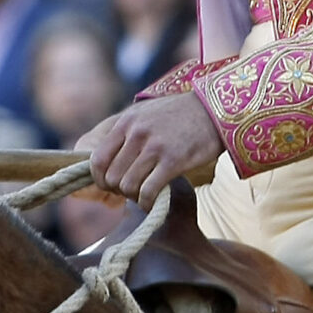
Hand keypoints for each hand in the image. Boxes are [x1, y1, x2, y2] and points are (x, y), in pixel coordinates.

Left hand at [83, 92, 224, 199]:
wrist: (214, 110)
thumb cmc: (179, 114)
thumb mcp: (146, 112)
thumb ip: (126, 131)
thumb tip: (106, 155)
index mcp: (127, 123)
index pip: (98, 159)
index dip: (100, 179)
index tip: (110, 185)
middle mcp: (137, 134)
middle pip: (112, 177)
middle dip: (118, 190)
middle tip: (131, 190)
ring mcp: (155, 148)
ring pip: (128, 186)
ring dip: (134, 196)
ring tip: (144, 194)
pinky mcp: (173, 161)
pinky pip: (149, 191)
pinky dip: (147, 202)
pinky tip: (154, 201)